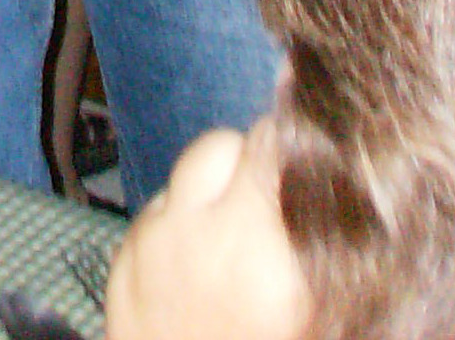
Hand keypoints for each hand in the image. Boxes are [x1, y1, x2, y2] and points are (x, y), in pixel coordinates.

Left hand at [105, 121, 308, 339]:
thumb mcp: (313, 308)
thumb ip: (320, 248)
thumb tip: (335, 195)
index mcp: (262, 250)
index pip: (274, 146)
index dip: (296, 149)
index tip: (311, 163)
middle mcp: (202, 233)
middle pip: (224, 146)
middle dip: (249, 164)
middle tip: (271, 207)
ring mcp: (153, 244)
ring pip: (185, 174)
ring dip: (210, 192)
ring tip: (233, 239)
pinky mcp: (120, 263)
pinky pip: (155, 211)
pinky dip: (176, 225)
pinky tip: (196, 267)